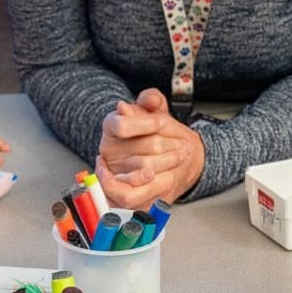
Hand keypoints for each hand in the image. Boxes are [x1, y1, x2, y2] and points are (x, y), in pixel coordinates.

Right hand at [96, 88, 203, 208]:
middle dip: (169, 144)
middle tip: (183, 144)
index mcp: (111, 126)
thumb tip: (150, 99)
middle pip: (141, 148)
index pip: (122, 126)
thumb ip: (152, 100)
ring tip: (181, 156)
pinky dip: (151, 185)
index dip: (146, 124)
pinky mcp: (120, 193)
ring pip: (143, 170)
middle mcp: (108, 150)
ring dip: (169, 163)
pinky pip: (131, 194)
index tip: (162, 122)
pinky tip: (162, 176)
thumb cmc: (155, 133)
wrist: (160, 156)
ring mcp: (112, 172)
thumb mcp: (154, 110)